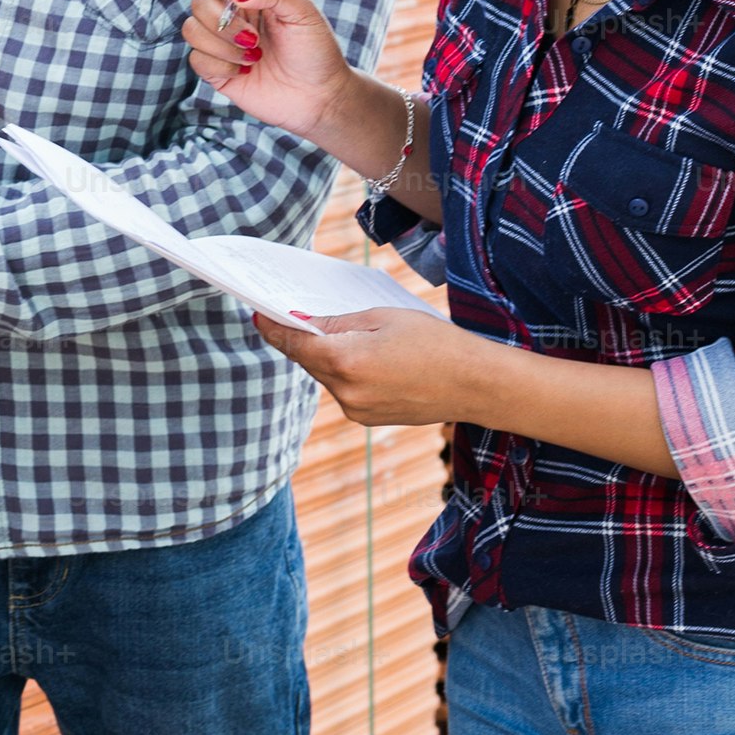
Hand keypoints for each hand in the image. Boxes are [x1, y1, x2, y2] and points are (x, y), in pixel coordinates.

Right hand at [184, 0, 348, 137]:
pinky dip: (222, 66)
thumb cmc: (315, 50)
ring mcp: (219, 42)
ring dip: (224, 45)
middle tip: (254, 38)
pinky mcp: (215, 70)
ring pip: (191, 30)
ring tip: (255, 56)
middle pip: (198, 1)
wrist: (318, 96)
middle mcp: (229, 13)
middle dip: (224, 21)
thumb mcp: (304, 11)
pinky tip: (246, 71)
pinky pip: (197, 59)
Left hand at [252, 306, 481, 425]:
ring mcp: (355, 410)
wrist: (475, 384)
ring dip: (329, 358)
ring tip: (349, 338)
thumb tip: (303, 322)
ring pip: (326, 377)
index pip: (294, 344)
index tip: (258, 314)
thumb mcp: (384, 317)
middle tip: (300, 316)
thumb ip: (338, 322)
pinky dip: (346, 374)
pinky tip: (367, 360)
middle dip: (305, 340)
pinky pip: (344, 390)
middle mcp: (345, 391)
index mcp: (346, 361)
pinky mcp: (366, 419)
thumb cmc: (435, 342)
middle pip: (309, 361)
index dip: (273, 328)